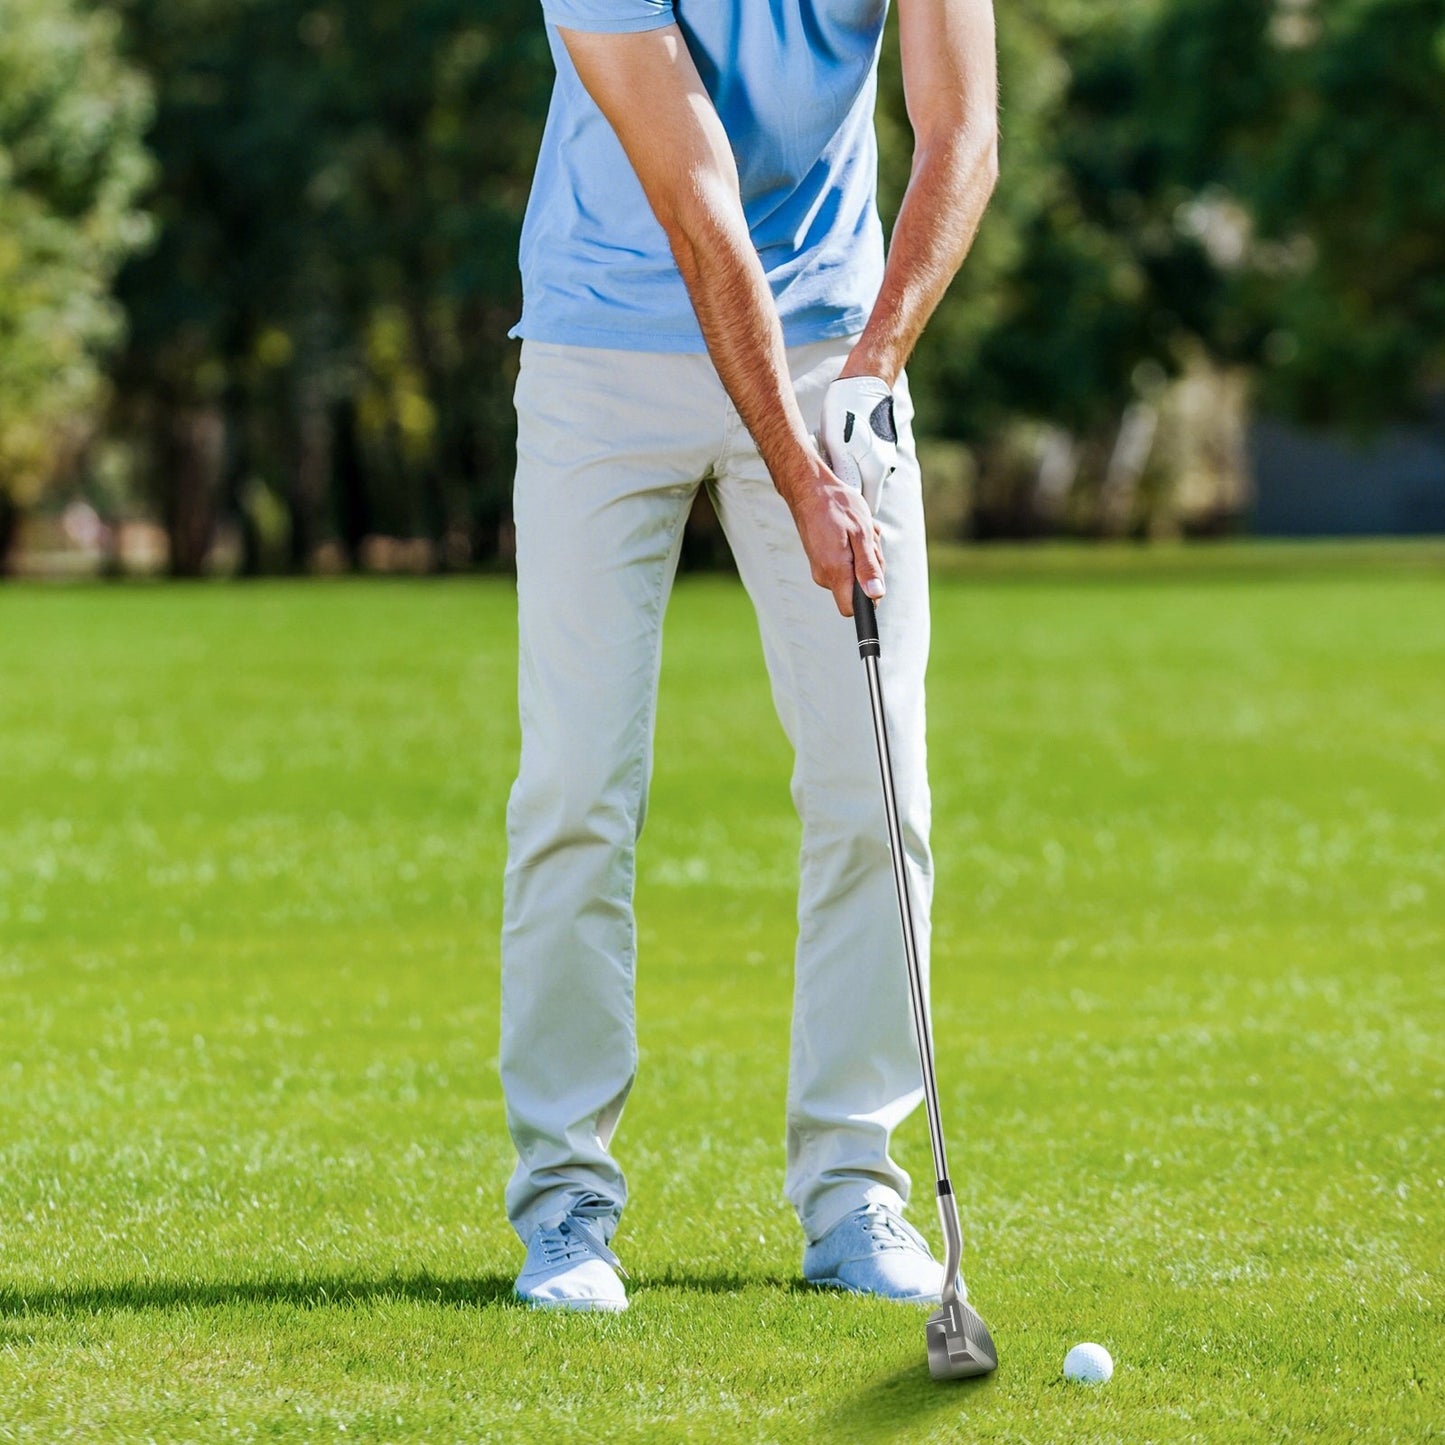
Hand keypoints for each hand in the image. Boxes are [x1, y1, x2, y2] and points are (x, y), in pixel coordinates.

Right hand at [786, 459, 884, 616]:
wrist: (811, 489)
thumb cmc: (837, 506)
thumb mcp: (862, 534)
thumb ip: (868, 567)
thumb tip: (875, 594)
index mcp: (834, 571)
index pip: (850, 609)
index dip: (867, 599)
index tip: (873, 575)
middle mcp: (823, 575)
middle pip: (856, 589)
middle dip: (869, 567)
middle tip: (867, 541)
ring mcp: (820, 568)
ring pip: (853, 573)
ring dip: (863, 554)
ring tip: (858, 531)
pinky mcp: (820, 560)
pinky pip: (845, 563)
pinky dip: (854, 548)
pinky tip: (851, 530)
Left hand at [820, 375, 897, 514]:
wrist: (864, 381)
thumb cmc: (847, 413)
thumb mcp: (839, 446)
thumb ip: (845, 476)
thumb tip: (846, 500)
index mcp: (876, 472)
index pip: (867, 508)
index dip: (851, 510)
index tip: (831, 504)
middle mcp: (884, 468)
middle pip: (863, 493)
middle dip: (844, 490)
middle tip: (825, 476)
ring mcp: (882, 456)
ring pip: (860, 476)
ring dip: (843, 471)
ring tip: (827, 453)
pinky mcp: (877, 446)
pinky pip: (860, 461)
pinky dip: (846, 457)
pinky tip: (832, 442)